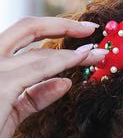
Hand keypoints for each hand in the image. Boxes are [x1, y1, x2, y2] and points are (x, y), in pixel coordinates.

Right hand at [0, 16, 107, 137]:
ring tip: (97, 54)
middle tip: (92, 28)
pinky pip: (38, 70)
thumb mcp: (12, 112)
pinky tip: (78, 63)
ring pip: (38, 52)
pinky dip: (61, 64)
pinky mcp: (1, 84)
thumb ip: (36, 96)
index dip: (52, 29)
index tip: (80, 32)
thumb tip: (65, 82)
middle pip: (27, 27)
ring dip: (72, 53)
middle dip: (63, 25)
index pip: (22, 35)